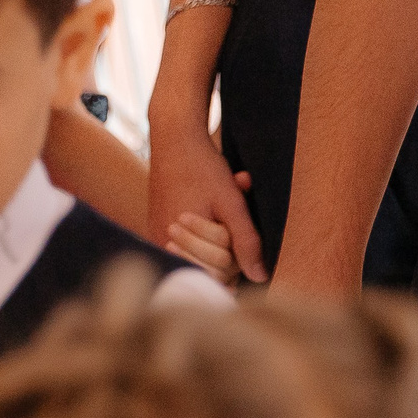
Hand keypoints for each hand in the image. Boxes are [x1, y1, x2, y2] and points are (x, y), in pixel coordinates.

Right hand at [146, 120, 265, 282]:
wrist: (174, 140)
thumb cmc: (203, 169)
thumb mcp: (231, 204)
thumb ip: (246, 241)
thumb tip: (259, 278)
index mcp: (177, 243)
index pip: (215, 274)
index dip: (233, 255)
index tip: (231, 225)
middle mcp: (163, 245)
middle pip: (207, 269)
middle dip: (225, 247)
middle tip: (224, 216)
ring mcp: (158, 238)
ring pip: (198, 257)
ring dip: (215, 239)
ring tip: (215, 212)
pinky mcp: (158, 228)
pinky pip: (187, 246)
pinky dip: (203, 234)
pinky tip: (207, 213)